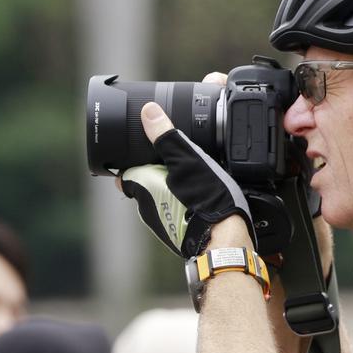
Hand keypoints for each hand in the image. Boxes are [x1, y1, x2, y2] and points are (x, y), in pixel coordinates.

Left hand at [120, 86, 253, 257]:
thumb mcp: (188, 159)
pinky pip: (175, 214)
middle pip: (144, 184)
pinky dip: (183, 206)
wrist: (224, 241)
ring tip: (194, 181)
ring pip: (160, 200)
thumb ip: (166, 136)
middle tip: (179, 163)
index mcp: (141, 185)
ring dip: (171, 190)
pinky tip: (201, 201)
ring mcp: (160, 224)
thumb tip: (148, 111)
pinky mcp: (176, 235)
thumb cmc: (206, 200)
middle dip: (157, 174)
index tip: (152, 151)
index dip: (138, 158)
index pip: (127, 168)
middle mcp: (145, 207)